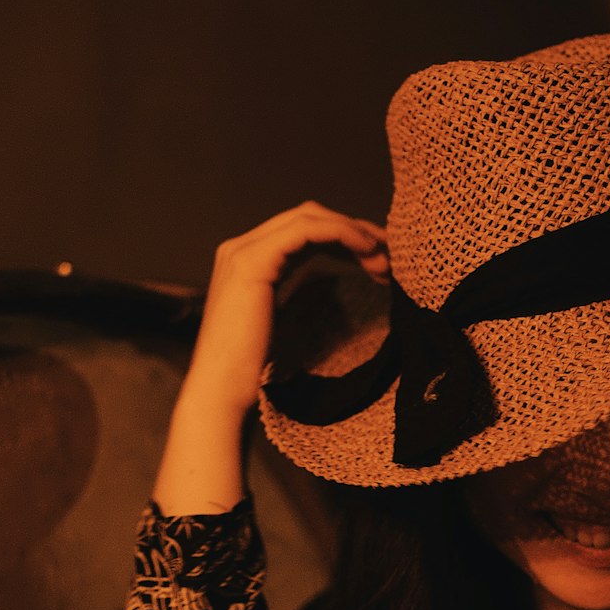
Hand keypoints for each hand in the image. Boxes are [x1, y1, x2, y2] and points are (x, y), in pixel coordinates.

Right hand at [153, 202, 387, 514]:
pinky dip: (341, 234)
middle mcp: (241, 248)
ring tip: (384, 257)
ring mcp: (243, 251)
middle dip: (352, 230)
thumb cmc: (250, 371)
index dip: (343, 238)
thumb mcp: (281, 323)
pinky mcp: (253, 262)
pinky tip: (366, 251)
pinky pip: (306, 231)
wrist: (221, 391)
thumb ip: (296, 296)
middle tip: (388, 254)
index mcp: (247, 261)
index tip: (378, 260)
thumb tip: (331, 287)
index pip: (302, 232)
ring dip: (352, 232)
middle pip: (307, 217)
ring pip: (308, 218)